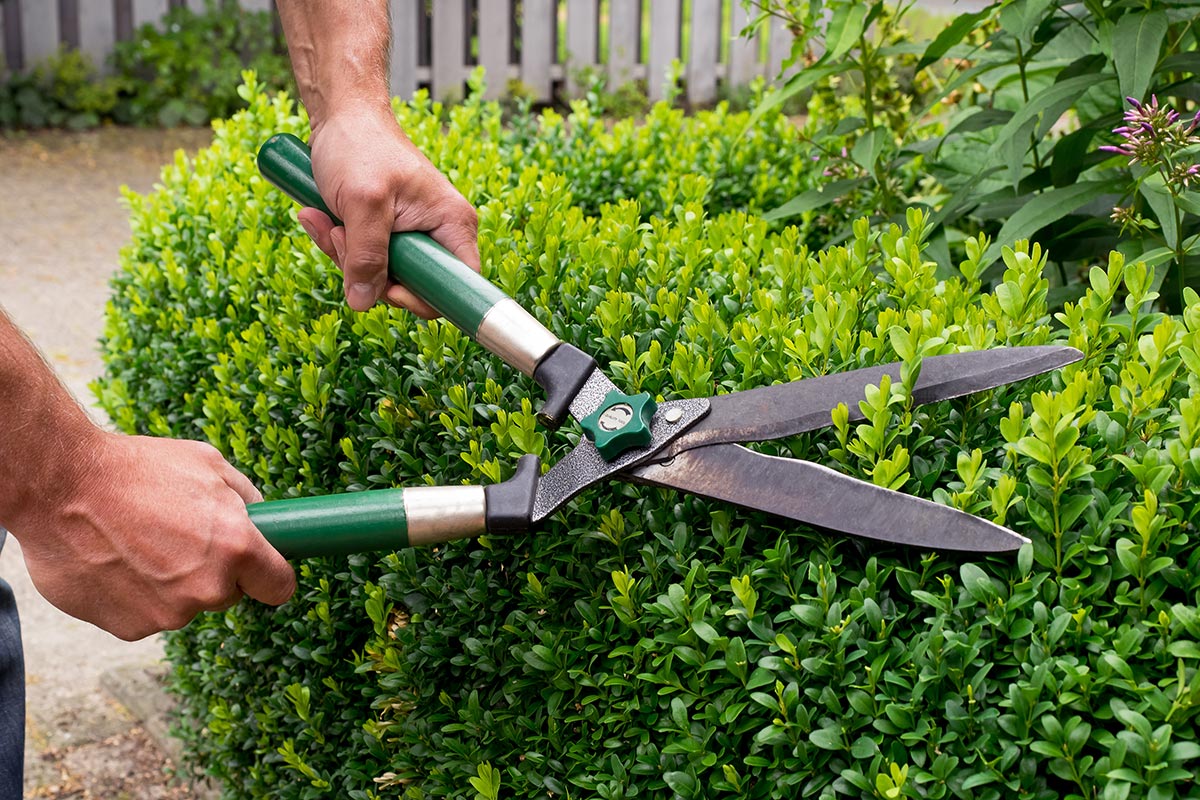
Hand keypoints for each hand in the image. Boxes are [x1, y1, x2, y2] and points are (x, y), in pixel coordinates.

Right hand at [10, 432, 295, 640]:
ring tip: (138, 542)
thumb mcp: (209, 466)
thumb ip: (246, 500)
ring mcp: (167, 613)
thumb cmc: (137, 469)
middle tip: (180, 537)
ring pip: (185, 604)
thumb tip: (266, 523)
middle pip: (228, 595)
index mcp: (237, 548)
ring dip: (171, 583)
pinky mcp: (129, 628)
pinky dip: (136, 595)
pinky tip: (116, 561)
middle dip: (214, 571)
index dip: (270, 574)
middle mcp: (207, 588)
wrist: (60, 487)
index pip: (279, 587)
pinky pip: (147, 614)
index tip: (261, 569)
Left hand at [299, 106, 479, 315]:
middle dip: (368, 271)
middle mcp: (439, 234)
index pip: (459, 285)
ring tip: (326, 220)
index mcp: (453, 225)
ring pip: (382, 276)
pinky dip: (338, 246)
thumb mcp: (362, 203)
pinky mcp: (387, 234)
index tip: (389, 287)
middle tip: (341, 237)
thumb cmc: (361, 145)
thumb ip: (366, 254)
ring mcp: (412, 235)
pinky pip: (364, 260)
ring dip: (345, 255)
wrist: (341, 115)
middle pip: (413, 285)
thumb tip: (363, 301)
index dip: (425, 297)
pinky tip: (320, 218)